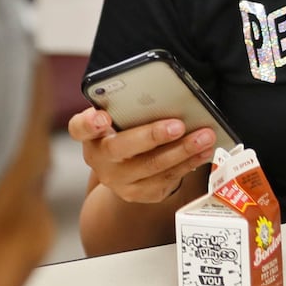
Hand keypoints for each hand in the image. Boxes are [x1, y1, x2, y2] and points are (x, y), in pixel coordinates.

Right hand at [69, 107, 215, 204]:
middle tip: (178, 125)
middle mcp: (100, 159)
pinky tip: (204, 152)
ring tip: (205, 136)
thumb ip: (132, 107)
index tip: (102, 118)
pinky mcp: (139, 193)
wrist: (126, 170)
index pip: (80, 128)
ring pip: (152, 166)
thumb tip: (168, 93)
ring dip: (183, 150)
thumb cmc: (128, 134)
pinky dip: (189, 163)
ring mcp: (119, 180)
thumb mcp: (123, 119)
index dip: (89, 123)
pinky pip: (167, 179)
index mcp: (91, 135)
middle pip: (122, 148)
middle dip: (153, 135)